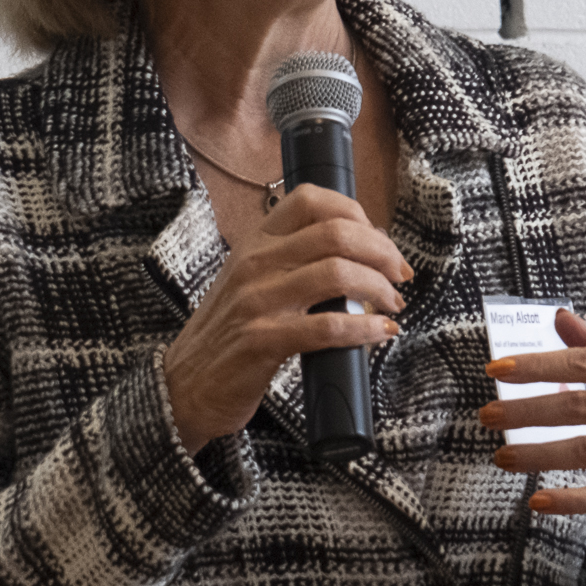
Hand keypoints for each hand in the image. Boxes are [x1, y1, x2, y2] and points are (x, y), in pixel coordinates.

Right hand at [161, 185, 410, 448]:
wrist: (185, 386)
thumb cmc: (229, 335)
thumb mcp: (251, 283)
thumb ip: (291, 262)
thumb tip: (358, 253)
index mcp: (254, 243)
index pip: (310, 199)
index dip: (357, 213)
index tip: (379, 240)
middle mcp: (255, 263)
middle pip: (336, 233)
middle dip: (382, 252)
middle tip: (400, 275)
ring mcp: (257, 301)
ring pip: (338, 274)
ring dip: (379, 288)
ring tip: (393, 304)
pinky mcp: (263, 341)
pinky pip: (329, 326)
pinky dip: (366, 328)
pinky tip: (381, 332)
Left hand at [477, 310, 585, 521]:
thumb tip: (560, 319)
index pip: (585, 361)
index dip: (538, 365)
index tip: (499, 370)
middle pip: (580, 404)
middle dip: (527, 410)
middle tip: (489, 416)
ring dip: (540, 453)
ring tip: (504, 456)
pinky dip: (574, 499)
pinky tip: (541, 500)